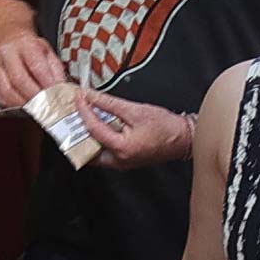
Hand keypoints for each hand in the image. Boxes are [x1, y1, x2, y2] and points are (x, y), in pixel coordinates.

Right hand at [0, 31, 72, 107]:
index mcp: (26, 45)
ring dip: (23, 103)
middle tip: (46, 105)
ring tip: (36, 108)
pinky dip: (12, 105)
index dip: (46, 82)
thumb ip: (56, 70)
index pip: (36, 65)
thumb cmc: (32, 50)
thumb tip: (62, 88)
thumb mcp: (49, 53)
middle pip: (18, 79)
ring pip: (6, 90)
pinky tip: (22, 107)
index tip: (56, 94)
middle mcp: (8, 54)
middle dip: (34, 96)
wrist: (11, 41)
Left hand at [78, 95, 192, 168]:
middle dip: (79, 132)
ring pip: (95, 152)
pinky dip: (100, 139)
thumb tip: (92, 97)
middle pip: (87, 148)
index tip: (79, 99)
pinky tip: (100, 126)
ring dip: (89, 135)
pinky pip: (105, 151)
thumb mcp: (136, 110)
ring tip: (85, 118)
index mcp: (121, 149)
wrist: (184, 139)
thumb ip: (110, 103)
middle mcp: (119, 161)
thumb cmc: (167, 128)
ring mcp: (122, 163)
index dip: (84, 111)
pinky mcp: (125, 160)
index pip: (93, 129)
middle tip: (74, 115)